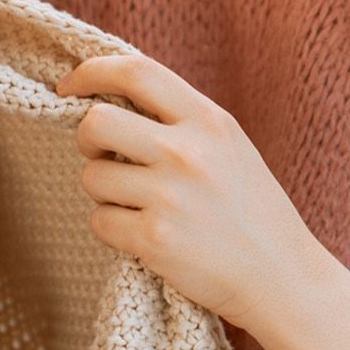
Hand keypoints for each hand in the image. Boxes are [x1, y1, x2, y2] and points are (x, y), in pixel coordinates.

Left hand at [58, 53, 325, 333]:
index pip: (136, 72)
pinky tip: (146, 235)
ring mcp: (170, 197)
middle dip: (86, 140)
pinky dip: (113, 229)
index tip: (68, 86)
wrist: (282, 278)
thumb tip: (107, 97)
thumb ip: (178, 118)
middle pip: (97, 122)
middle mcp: (188, 153)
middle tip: (101, 156)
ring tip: (139, 205)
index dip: (91, 72)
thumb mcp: (227, 145)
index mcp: (209, 121)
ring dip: (103, 193)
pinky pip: (100, 221)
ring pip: (92, 177)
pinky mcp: (155, 240)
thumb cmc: (250, 210)